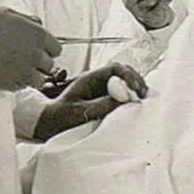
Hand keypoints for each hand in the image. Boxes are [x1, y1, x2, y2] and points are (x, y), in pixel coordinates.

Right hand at [0, 8, 60, 90]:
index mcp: (38, 35)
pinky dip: (20, 83)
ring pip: (40, 79)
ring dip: (32, 76)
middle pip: (50, 65)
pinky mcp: (15, 83)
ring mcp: (27, 70)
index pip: (56, 49)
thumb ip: (28, 20)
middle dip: (40, 64)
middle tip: (27, 61)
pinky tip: (10, 75)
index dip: (48, 51)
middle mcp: (36, 54)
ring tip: (20, 71)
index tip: (40, 52)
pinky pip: (25, 87)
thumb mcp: (9, 14)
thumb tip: (37, 24)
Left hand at [33, 64, 148, 141]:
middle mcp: (96, 80)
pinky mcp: (103, 98)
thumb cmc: (60, 118)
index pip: (114, 68)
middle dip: (135, 80)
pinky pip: (119, 92)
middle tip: (144, 93)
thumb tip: (124, 98)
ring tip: (142, 98)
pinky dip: (129, 96)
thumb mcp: (80, 112)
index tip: (136, 88)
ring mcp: (100, 88)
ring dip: (134, 87)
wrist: (49, 124)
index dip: (128, 75)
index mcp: (89, 78)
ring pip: (122, 81)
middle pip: (122, 71)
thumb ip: (101, 105)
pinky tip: (135, 103)